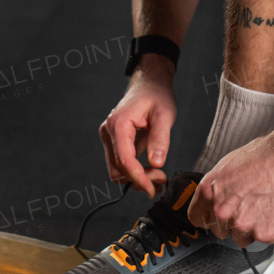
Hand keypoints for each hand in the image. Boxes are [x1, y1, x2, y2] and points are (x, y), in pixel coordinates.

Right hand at [99, 54, 176, 198]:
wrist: (148, 85)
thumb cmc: (156, 96)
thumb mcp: (164, 115)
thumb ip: (160, 138)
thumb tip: (157, 163)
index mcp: (119, 124)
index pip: (124, 160)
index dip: (138, 178)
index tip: (153, 188)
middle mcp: (108, 132)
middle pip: (118, 168)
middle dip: (139, 179)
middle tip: (162, 180)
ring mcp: (108, 137)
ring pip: (116, 169)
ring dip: (136, 178)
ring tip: (158, 178)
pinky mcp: (112, 141)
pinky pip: (119, 163)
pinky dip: (133, 172)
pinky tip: (150, 172)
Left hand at [186, 127, 273, 246]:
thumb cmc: (265, 155)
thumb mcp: (229, 164)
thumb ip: (218, 187)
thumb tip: (217, 198)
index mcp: (209, 190)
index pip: (196, 217)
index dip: (208, 217)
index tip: (215, 217)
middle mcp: (222, 210)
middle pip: (219, 231)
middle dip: (232, 223)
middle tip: (248, 208)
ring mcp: (242, 223)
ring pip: (241, 238)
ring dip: (252, 228)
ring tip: (264, 207)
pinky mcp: (263, 232)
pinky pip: (264, 239)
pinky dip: (272, 229)